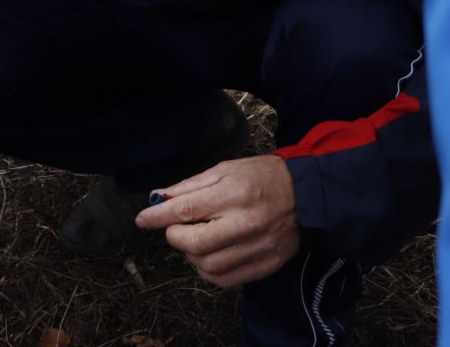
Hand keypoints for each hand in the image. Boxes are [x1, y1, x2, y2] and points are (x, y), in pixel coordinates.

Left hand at [135, 155, 301, 288]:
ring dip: (191, 256)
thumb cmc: (262, 177)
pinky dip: (209, 272)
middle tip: (176, 229)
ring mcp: (257, 248)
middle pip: (195, 243)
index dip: (158, 217)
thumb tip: (159, 198)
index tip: (142, 220)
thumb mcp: (226, 169)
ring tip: (196, 241)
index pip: (186, 209)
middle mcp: (245, 223)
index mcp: (234, 193)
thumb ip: (191, 186)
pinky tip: (210, 257)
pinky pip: (225, 280)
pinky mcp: (266, 265)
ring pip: (208, 266)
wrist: (307, 195)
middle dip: (175, 237)